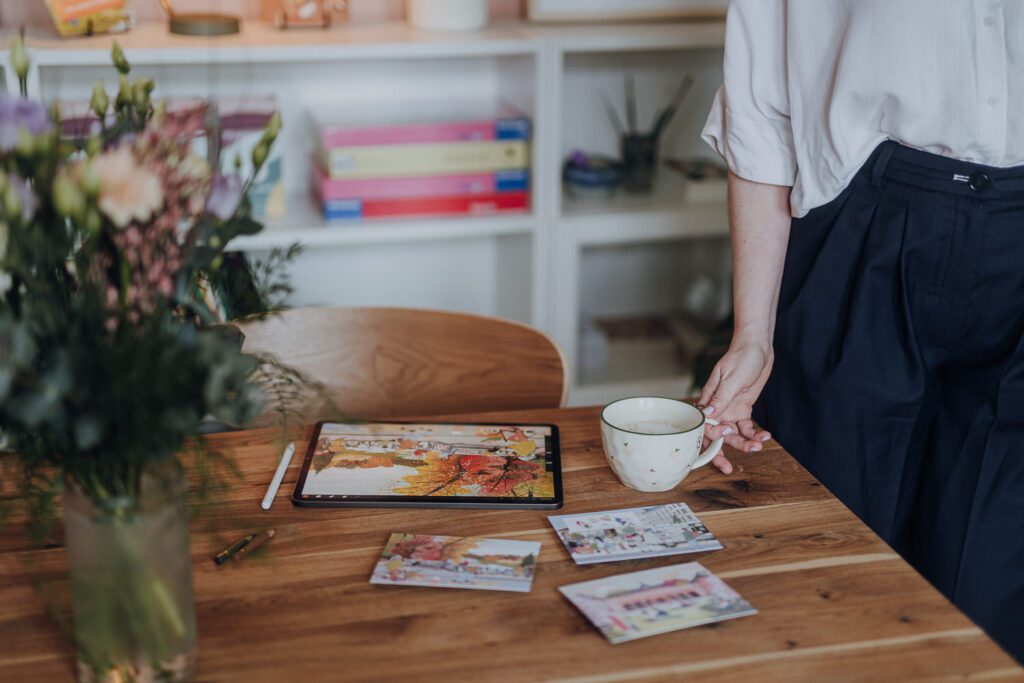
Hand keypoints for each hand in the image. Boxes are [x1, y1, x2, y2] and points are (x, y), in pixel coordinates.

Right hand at [698, 341, 774, 473]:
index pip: (705, 424)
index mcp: (710, 399)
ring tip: (758, 446)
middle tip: (727, 468)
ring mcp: (731, 409)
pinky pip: (746, 427)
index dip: (712, 435)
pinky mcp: (743, 409)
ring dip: (744, 443)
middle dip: (720, 453)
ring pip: (733, 435)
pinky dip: (754, 434)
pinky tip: (765, 435)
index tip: (727, 434)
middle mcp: (718, 408)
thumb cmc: (741, 358)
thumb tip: (706, 415)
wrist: (757, 348)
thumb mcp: (731, 378)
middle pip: (715, 435)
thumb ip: (720, 398)